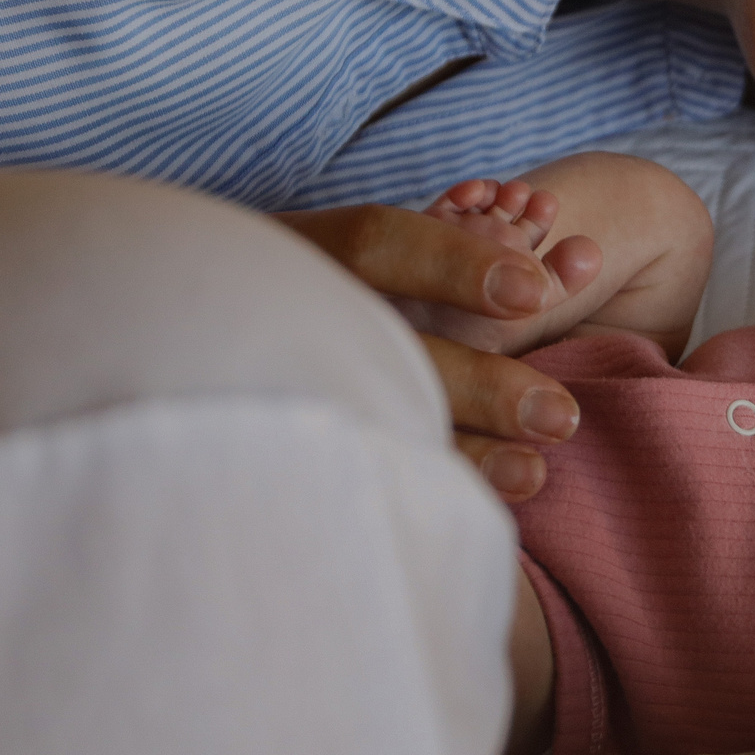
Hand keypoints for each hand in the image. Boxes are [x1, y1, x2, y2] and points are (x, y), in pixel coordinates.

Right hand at [273, 201, 596, 500]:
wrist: (169, 366)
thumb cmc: (319, 288)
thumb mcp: (363, 256)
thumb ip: (471, 248)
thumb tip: (586, 257)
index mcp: (298, 248)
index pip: (375, 244)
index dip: (455, 264)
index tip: (536, 293)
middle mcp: (275, 312)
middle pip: (377, 351)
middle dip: (477, 386)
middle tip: (560, 417)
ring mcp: (262, 381)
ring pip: (362, 423)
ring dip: (461, 453)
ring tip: (533, 474)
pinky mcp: (269, 452)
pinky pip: (345, 476)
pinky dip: (415, 492)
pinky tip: (473, 510)